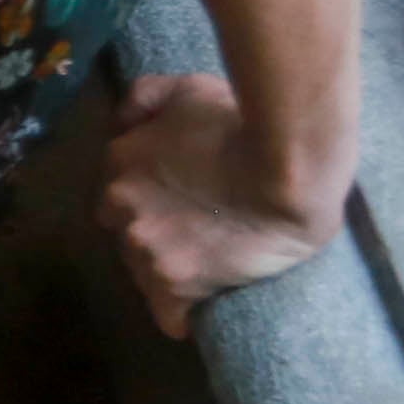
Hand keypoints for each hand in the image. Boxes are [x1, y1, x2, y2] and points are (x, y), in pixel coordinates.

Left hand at [99, 72, 345, 341]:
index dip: (146, 198)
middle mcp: (119, 205)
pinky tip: (201, 304)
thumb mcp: (187, 89)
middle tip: (197, 230)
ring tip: (209, 262)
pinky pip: (167, 314)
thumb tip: (122, 122)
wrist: (287, 173)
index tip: (177, 202)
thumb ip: (144, 99)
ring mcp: (144, 246)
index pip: (116, 191)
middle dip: (154, 231)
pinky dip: (182, 313)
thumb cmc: (241, 125)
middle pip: (125, 231)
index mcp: (119, 160)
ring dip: (169, 268)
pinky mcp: (174, 283)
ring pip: (143, 271)